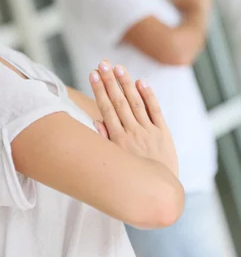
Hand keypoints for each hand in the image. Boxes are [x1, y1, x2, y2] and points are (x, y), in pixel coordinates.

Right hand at [90, 60, 177, 177]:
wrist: (159, 193)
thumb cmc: (132, 177)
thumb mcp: (114, 162)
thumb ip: (105, 140)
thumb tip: (96, 121)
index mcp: (118, 140)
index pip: (106, 108)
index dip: (99, 89)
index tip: (93, 74)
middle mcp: (132, 133)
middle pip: (119, 102)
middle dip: (110, 81)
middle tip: (102, 63)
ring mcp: (149, 132)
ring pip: (135, 103)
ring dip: (126, 84)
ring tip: (118, 67)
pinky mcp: (164, 134)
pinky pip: (155, 111)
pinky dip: (148, 96)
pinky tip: (141, 82)